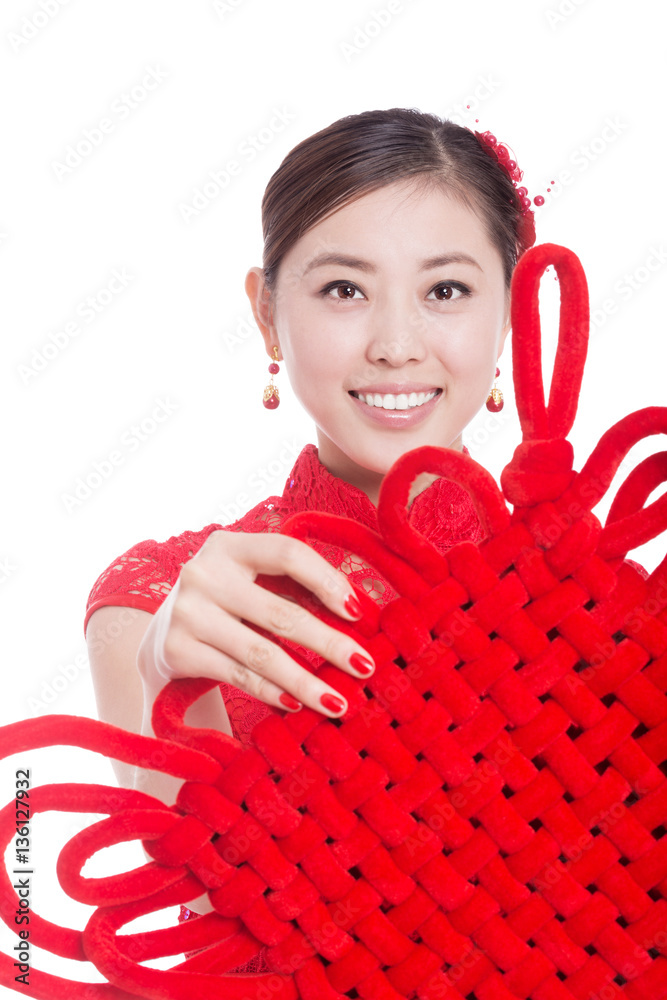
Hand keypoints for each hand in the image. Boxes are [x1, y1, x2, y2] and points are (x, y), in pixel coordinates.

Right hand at [137, 529, 373, 717]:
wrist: (161, 636)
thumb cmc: (227, 603)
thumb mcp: (251, 580)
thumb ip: (295, 586)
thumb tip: (358, 609)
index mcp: (229, 545)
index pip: (287, 553)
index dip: (326, 579)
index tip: (358, 611)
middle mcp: (203, 574)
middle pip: (281, 612)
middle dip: (329, 643)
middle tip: (365, 666)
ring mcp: (187, 613)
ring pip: (262, 653)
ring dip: (306, 682)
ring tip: (338, 702)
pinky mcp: (177, 651)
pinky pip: (238, 675)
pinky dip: (271, 692)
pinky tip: (297, 705)